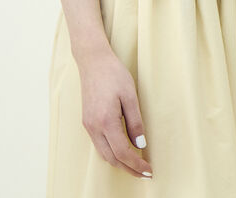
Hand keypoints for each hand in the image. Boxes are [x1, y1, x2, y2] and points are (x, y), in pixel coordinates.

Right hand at [75, 45, 152, 179]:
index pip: (122, 153)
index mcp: (106, 121)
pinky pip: (98, 145)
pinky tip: (121, 149)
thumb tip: (140, 146)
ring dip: (119, 162)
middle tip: (144, 173)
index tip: (149, 170)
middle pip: (111, 159)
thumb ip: (135, 122)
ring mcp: (88, 125)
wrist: (93, 60)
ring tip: (135, 164)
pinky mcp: (86, 121)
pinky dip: (111, 152)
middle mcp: (94, 127)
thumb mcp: (130, 95)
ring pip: (103, 154)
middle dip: (128, 169)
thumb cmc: (113, 74)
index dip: (137, 165)